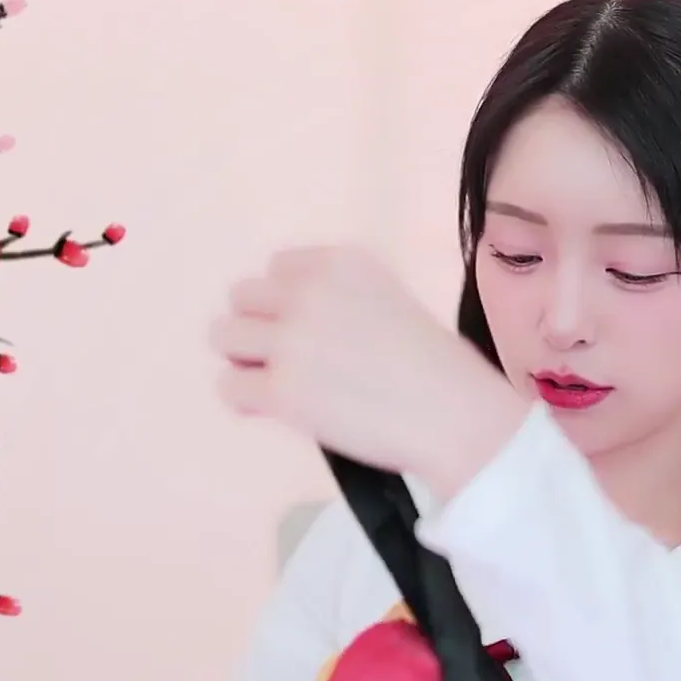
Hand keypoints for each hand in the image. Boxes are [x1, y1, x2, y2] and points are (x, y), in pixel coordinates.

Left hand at [208, 246, 526, 490]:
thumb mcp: (388, 303)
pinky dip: (245, 400)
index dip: (286, 304)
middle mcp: (309, 292)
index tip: (312, 333)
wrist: (455, 417)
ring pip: (224, 336)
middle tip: (288, 362)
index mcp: (340, 263)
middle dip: (259, 328)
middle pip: (242, 297)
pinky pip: (228, 386)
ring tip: (278, 385)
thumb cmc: (436, 371)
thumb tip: (279, 330)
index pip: (277, 268)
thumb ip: (336, 301)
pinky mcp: (281, 389)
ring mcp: (291, 339)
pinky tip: (273, 410)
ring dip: (245, 360)